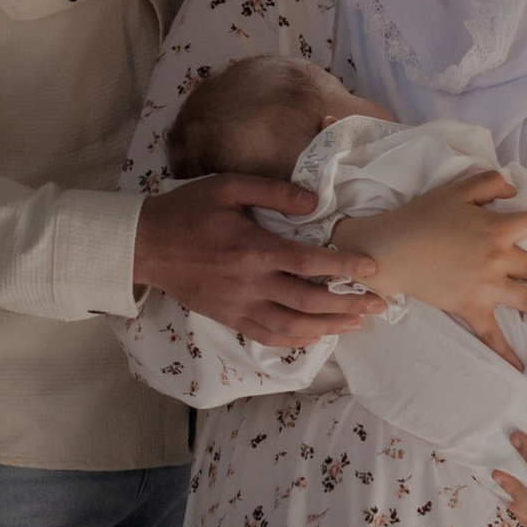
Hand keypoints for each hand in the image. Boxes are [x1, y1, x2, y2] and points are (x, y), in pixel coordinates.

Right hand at [134, 174, 385, 347]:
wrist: (147, 245)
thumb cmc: (188, 211)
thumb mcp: (228, 187)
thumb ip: (274, 191)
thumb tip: (315, 203)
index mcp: (253, 249)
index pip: (308, 261)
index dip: (343, 266)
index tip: (372, 269)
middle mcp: (250, 283)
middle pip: (308, 300)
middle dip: (348, 304)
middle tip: (379, 304)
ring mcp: (239, 306)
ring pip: (292, 326)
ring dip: (328, 327)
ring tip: (356, 323)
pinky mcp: (229, 318)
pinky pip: (268, 335)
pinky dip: (297, 339)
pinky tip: (317, 334)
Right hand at [340, 165, 526, 346]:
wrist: (393, 251)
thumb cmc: (422, 218)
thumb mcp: (457, 189)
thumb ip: (489, 183)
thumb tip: (513, 191)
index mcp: (499, 229)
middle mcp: (499, 259)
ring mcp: (487, 287)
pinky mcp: (471, 308)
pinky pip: (493, 335)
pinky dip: (508, 353)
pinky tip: (522, 368)